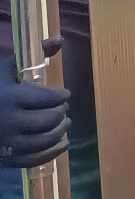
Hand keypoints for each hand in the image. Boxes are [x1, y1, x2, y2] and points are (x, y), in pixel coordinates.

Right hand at [0, 39, 69, 168]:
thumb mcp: (6, 69)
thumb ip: (35, 53)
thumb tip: (59, 39)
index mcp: (10, 97)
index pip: (47, 98)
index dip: (60, 96)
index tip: (64, 94)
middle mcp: (9, 121)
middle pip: (49, 120)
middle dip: (61, 113)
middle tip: (64, 109)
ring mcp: (7, 143)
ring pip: (44, 141)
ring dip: (60, 132)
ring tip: (64, 123)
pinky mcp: (6, 158)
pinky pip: (35, 159)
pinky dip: (53, 152)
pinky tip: (61, 143)